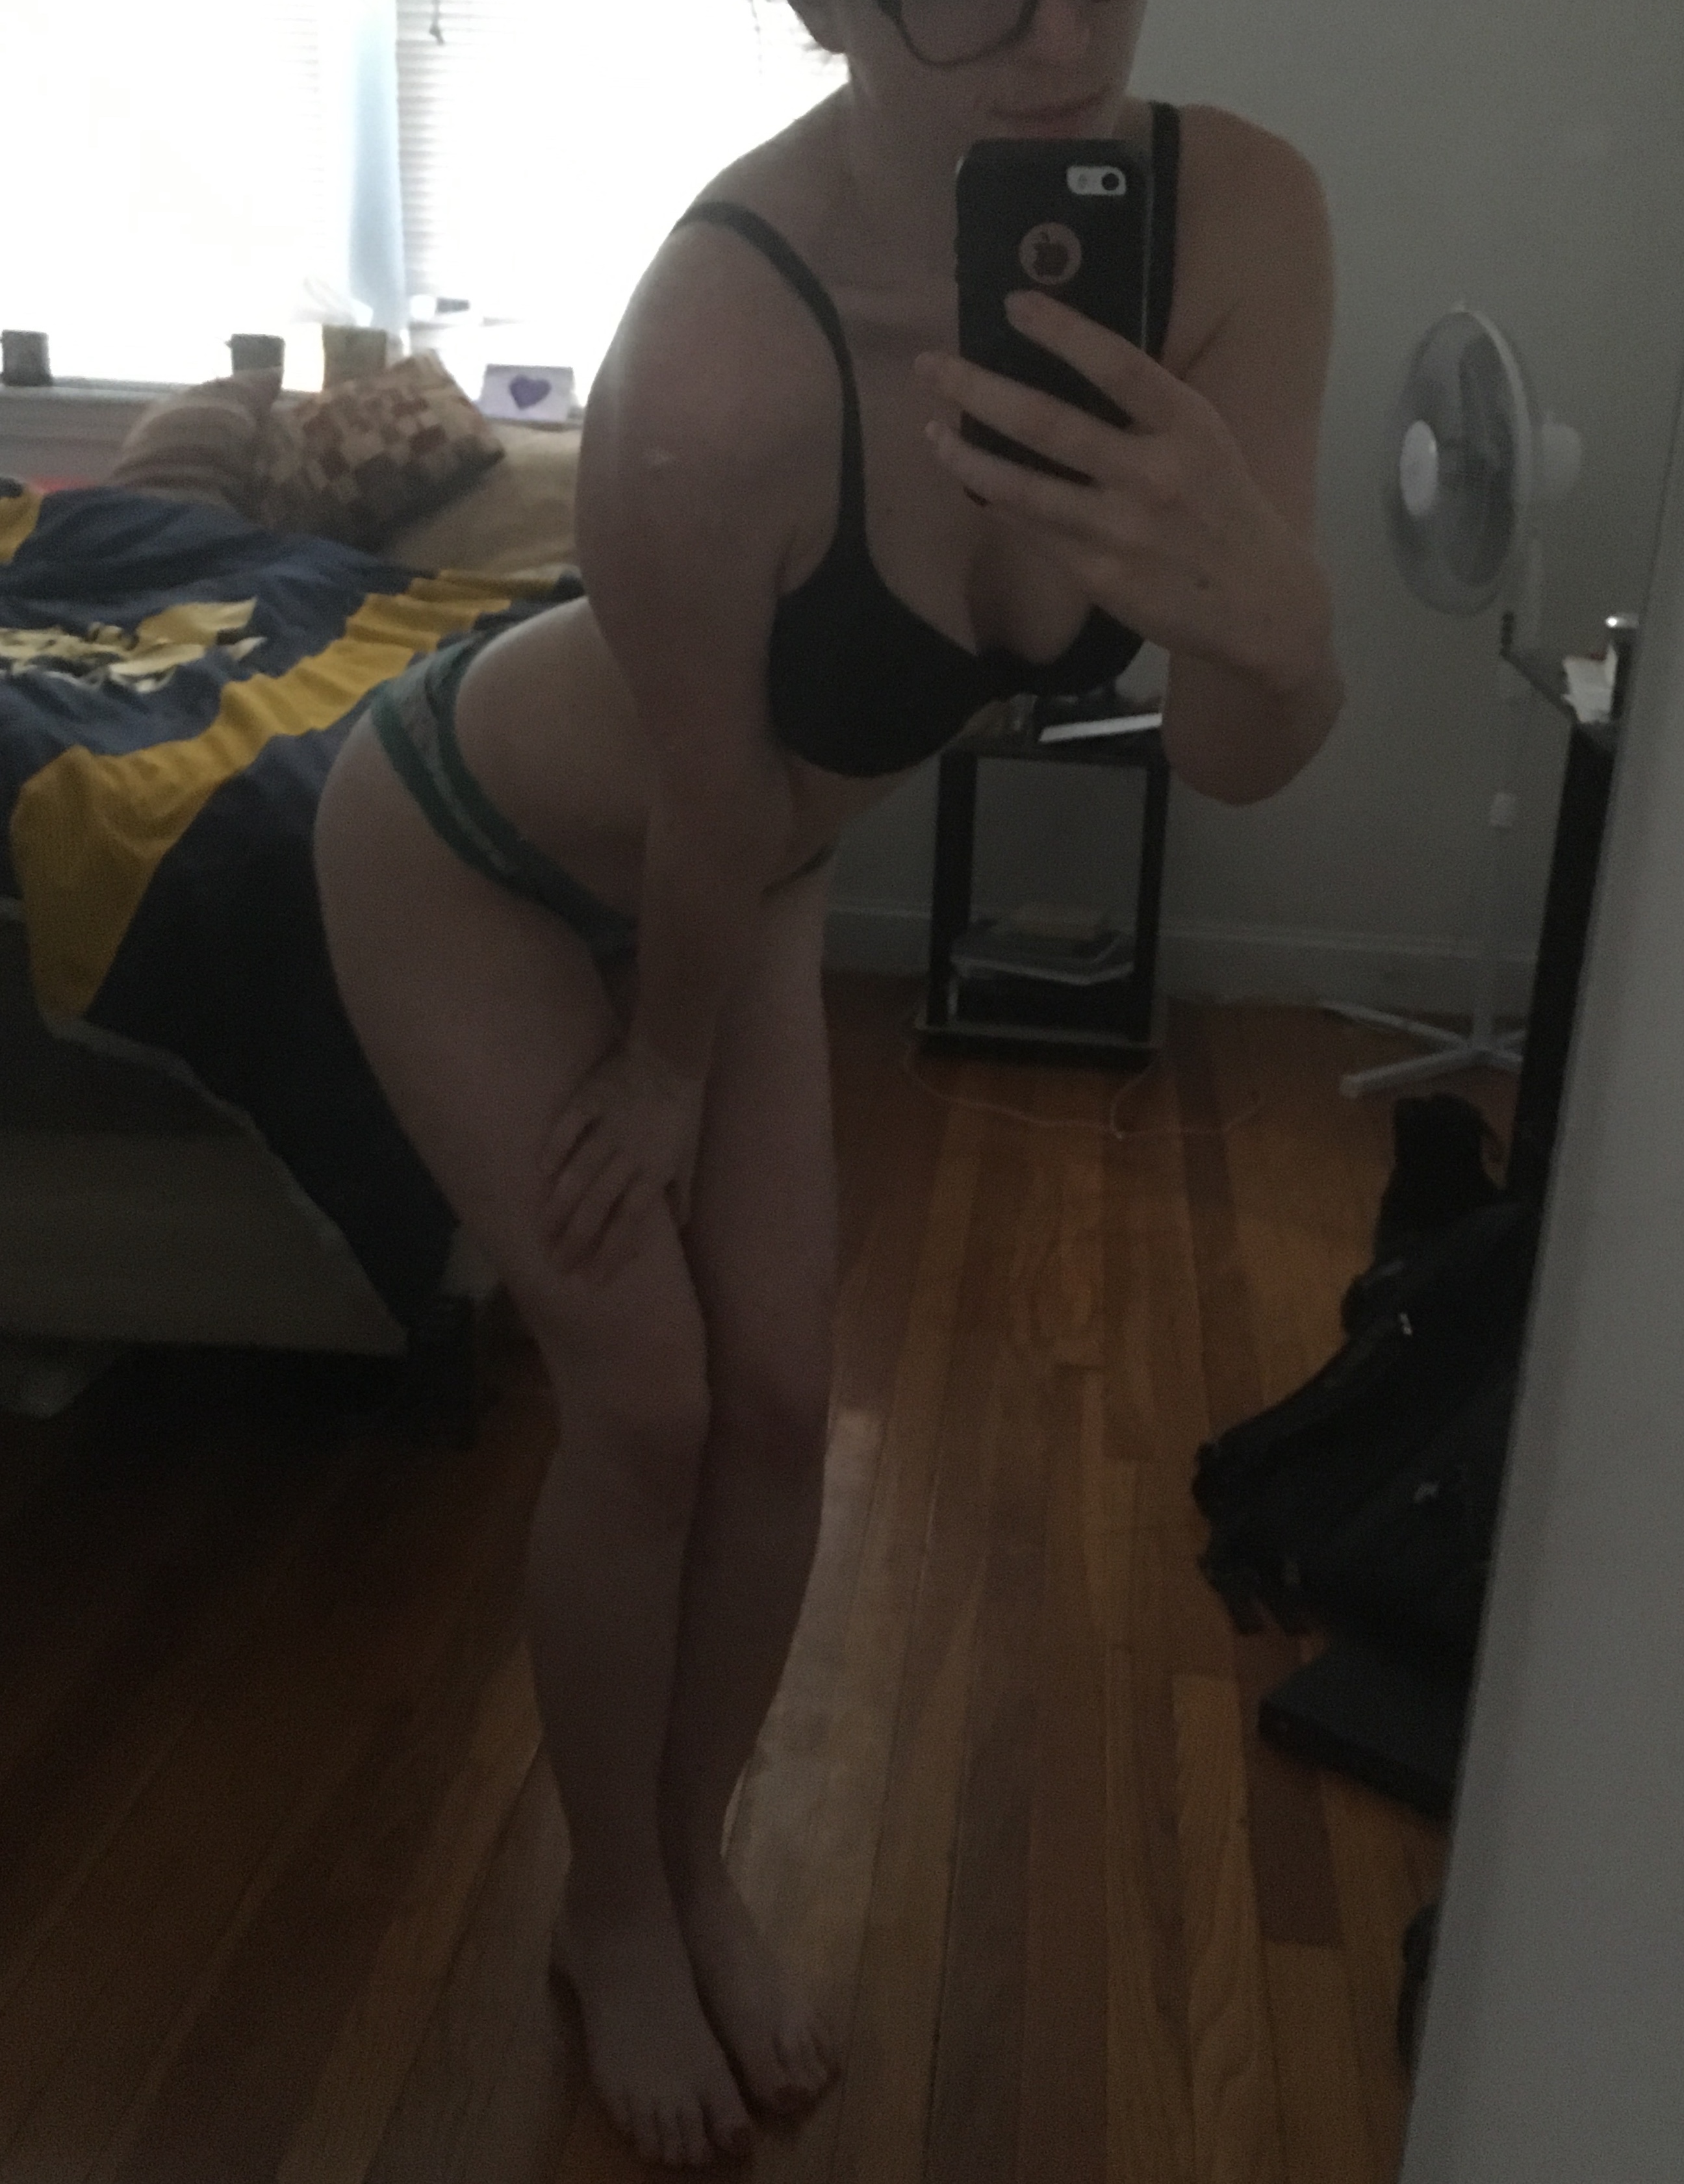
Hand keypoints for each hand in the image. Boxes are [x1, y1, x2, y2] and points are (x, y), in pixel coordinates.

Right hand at [536, 1036, 705, 1283]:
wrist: (673, 1055)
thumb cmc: (681, 1109)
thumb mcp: (689, 1153)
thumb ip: (681, 1191)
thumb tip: (680, 1228)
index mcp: (655, 1170)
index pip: (629, 1223)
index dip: (611, 1254)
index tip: (592, 1281)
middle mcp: (630, 1154)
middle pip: (599, 1206)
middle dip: (578, 1242)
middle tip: (558, 1267)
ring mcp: (609, 1126)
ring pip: (579, 1173)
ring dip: (560, 1208)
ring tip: (544, 1235)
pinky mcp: (591, 1099)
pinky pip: (569, 1127)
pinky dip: (555, 1148)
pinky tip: (541, 1172)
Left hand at [914, 288, 1327, 697]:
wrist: (1258, 606)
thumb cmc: (1222, 511)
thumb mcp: (1203, 443)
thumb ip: (1145, 412)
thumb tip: (1061, 372)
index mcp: (1188, 426)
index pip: (1117, 365)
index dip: (1062, 331)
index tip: (1012, 303)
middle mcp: (1153, 473)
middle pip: (1048, 423)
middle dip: (978, 390)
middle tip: (929, 365)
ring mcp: (1122, 529)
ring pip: (1022, 487)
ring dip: (966, 457)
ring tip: (931, 431)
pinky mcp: (1099, 576)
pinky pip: (1032, 531)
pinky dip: (996, 503)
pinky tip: (970, 482)